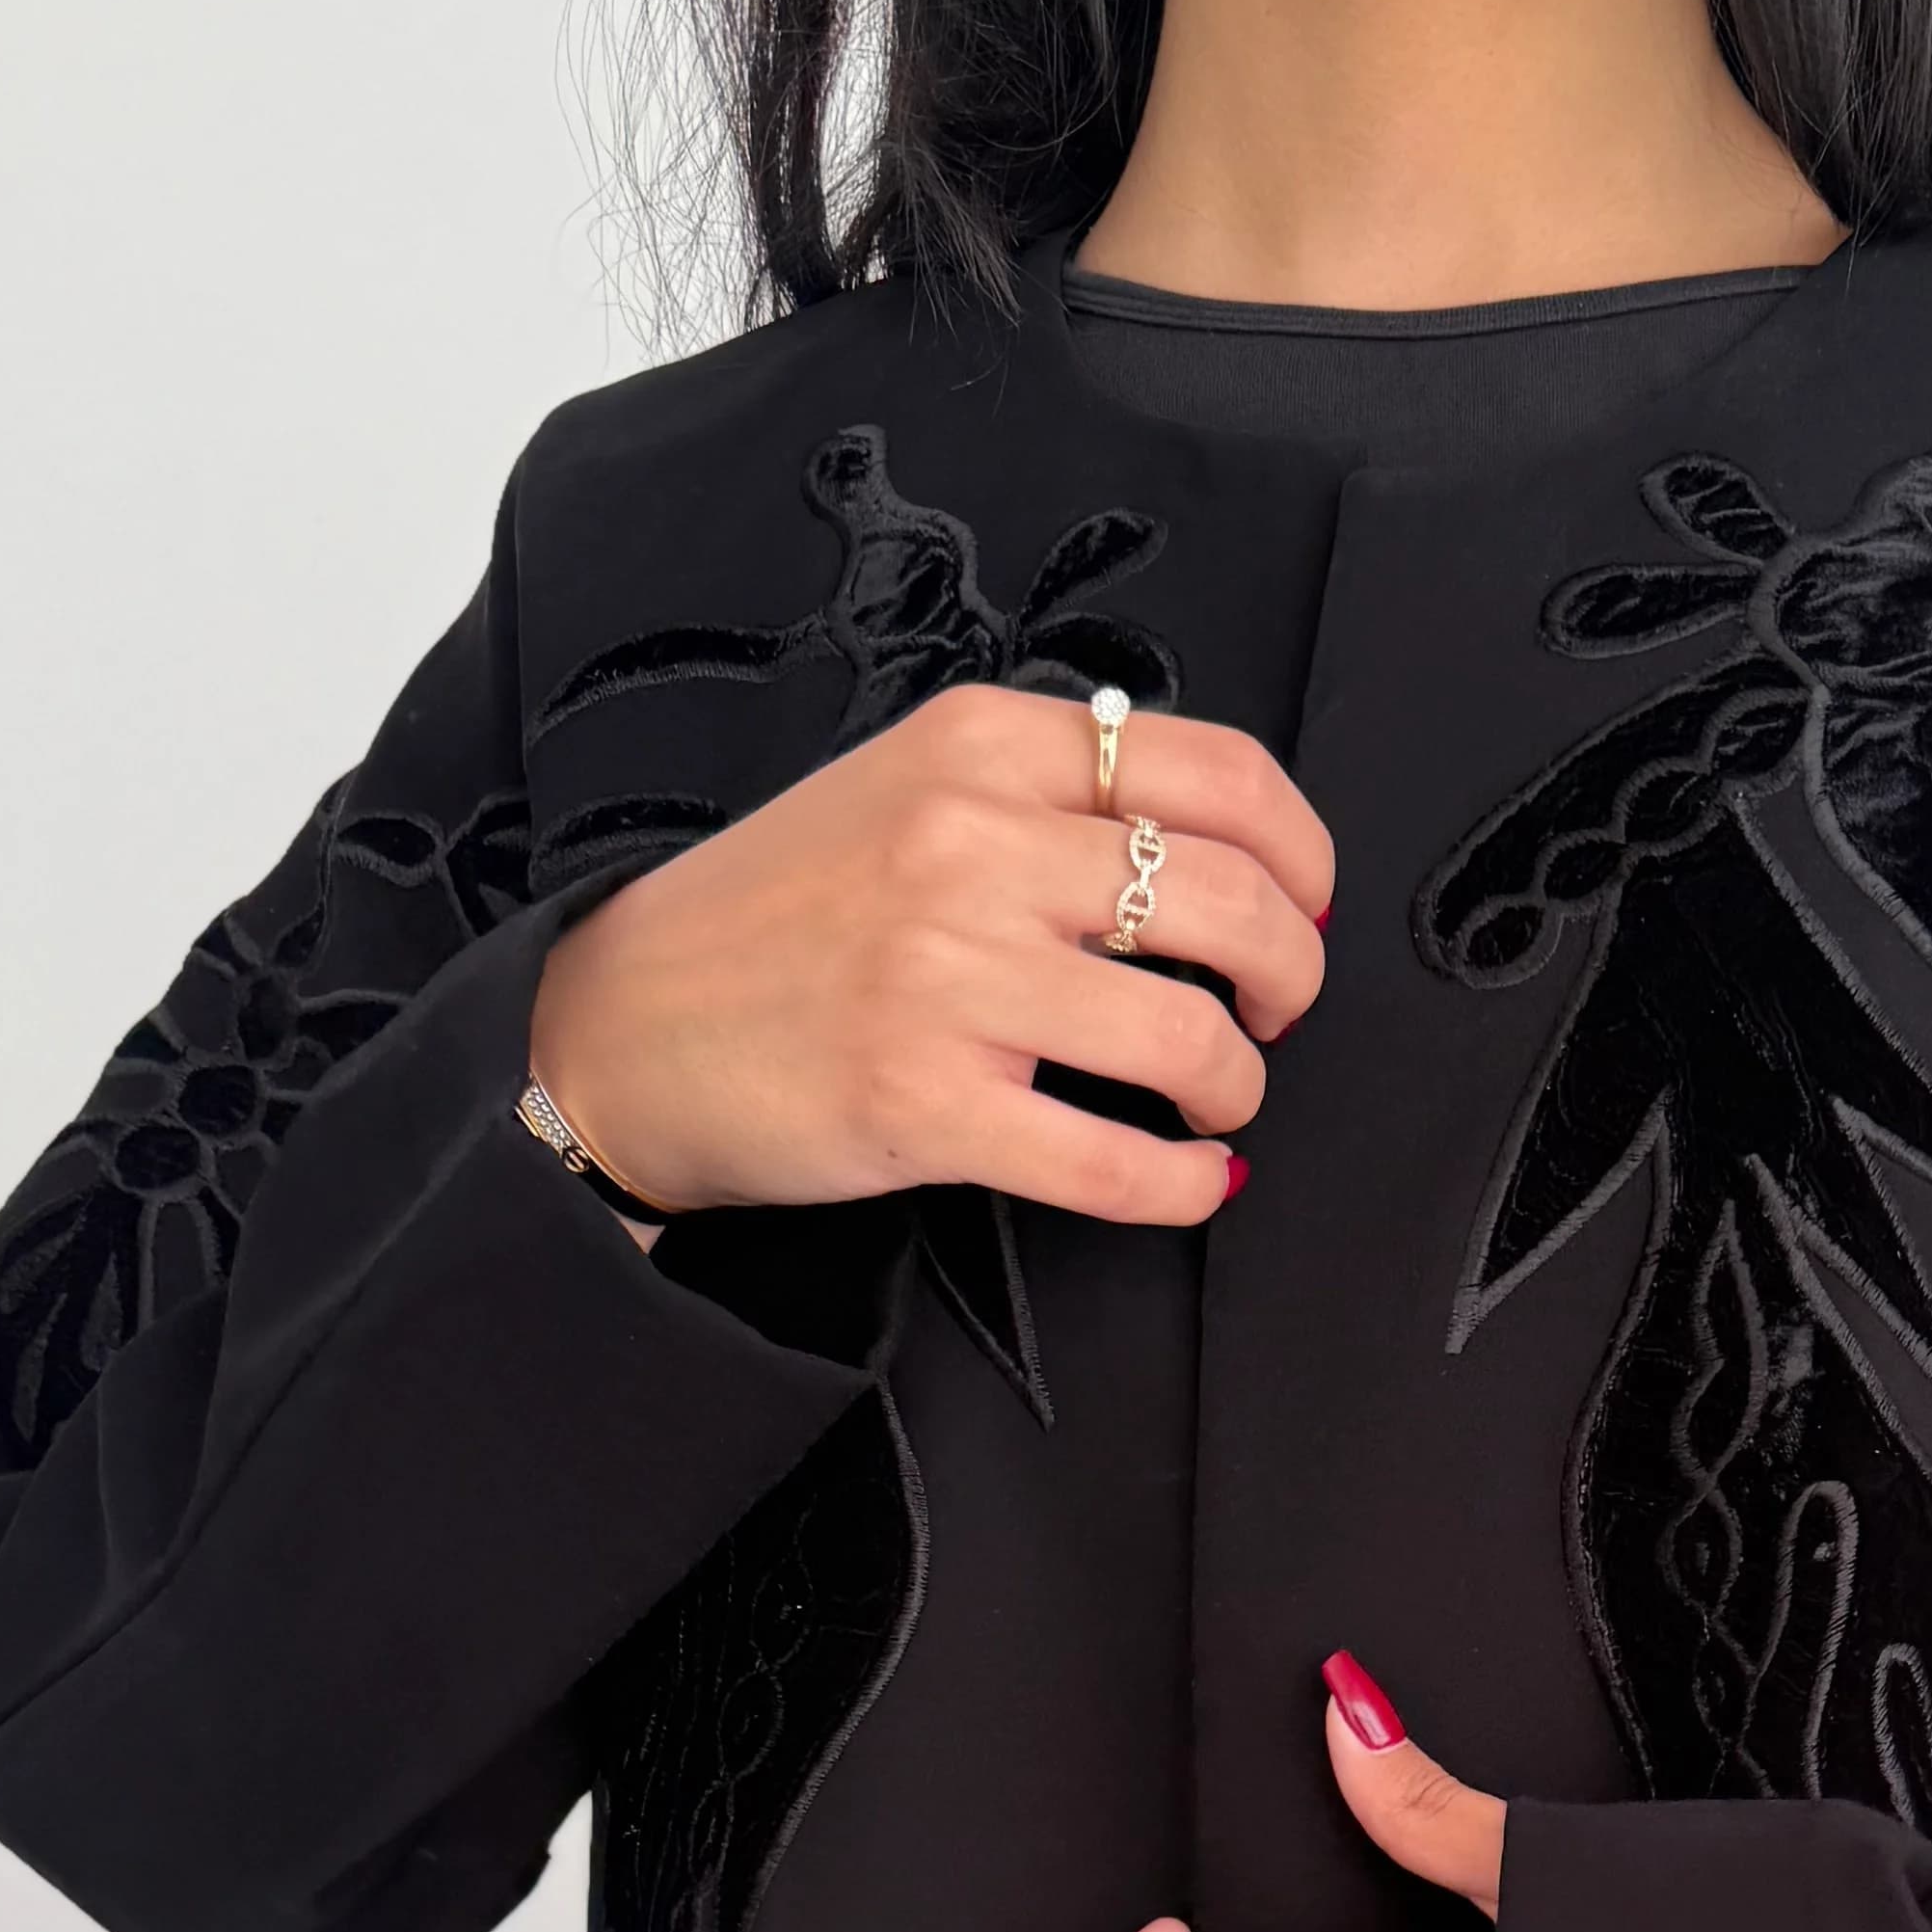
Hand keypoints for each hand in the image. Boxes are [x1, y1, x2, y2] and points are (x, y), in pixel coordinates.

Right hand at [526, 684, 1331, 1225]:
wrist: (626, 1023)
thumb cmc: (780, 915)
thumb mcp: (908, 788)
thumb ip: (1048, 794)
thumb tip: (1220, 849)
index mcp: (982, 747)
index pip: (1221, 777)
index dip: (1302, 857)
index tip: (1305, 906)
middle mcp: (970, 846)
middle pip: (1231, 903)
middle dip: (1292, 975)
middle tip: (1274, 1012)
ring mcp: (948, 978)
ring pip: (1192, 1037)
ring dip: (1235, 1086)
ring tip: (1212, 1099)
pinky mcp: (926, 1103)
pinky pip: (1119, 1161)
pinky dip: (1184, 1184)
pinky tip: (1189, 1180)